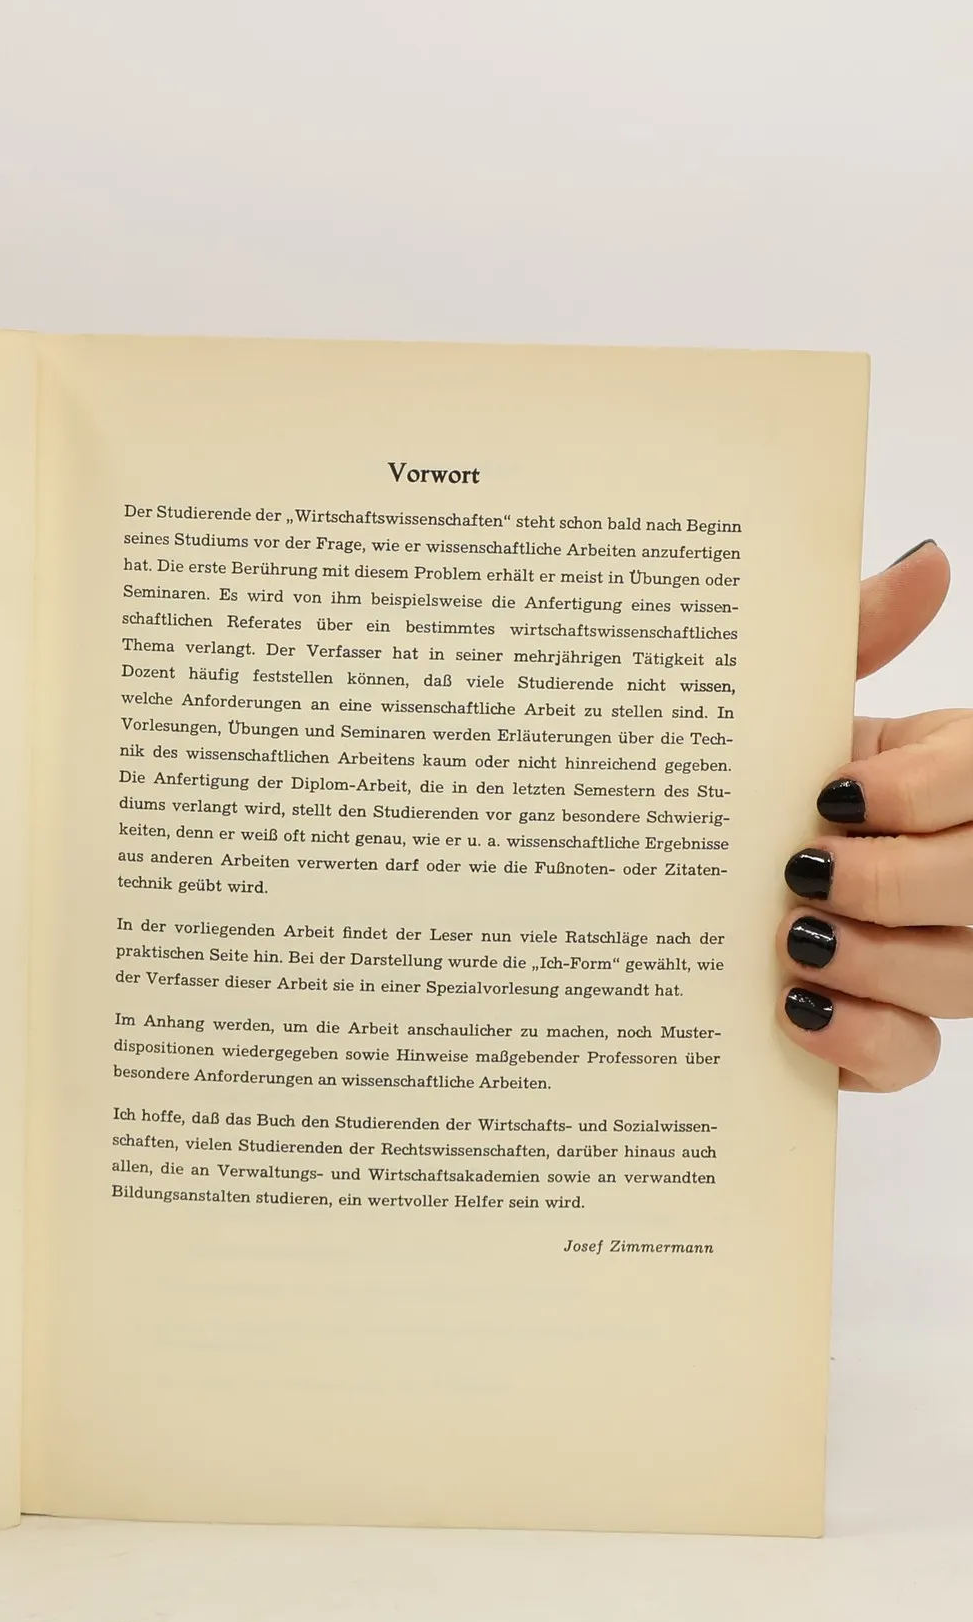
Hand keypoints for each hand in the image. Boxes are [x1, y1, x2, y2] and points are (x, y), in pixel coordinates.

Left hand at [776, 541, 966, 1088]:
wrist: (678, 873)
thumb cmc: (761, 782)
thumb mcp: (798, 708)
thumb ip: (856, 638)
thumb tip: (927, 564)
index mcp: (960, 782)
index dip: (930, 790)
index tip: (833, 792)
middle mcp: (966, 871)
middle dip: (900, 882)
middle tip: (804, 873)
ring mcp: (938, 958)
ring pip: (966, 979)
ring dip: (878, 963)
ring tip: (793, 942)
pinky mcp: (885, 1034)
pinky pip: (913, 1057)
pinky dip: (863, 1041)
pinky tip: (796, 1012)